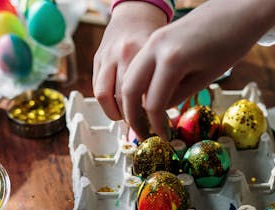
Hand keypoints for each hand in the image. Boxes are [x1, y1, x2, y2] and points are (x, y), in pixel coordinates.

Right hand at [92, 1, 166, 135]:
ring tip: (129, 121)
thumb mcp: (177, 58)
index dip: (154, 120)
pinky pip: (98, 89)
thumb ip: (172, 84)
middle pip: (125, 98)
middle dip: (134, 121)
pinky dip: (108, 104)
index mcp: (150, 50)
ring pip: (106, 96)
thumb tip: (162, 116)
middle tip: (144, 131)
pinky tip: (120, 109)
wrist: (138, 11)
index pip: (148, 96)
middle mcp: (125, 51)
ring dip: (117, 115)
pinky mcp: (98, 58)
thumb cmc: (161, 36)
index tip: (161, 132)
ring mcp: (109, 55)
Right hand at [119, 0, 274, 139]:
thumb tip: (159, 111)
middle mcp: (154, 48)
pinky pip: (136, 66)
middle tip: (143, 134)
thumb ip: (177, 96)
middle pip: (129, 90)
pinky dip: (136, 85)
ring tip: (142, 119)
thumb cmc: (230, 43)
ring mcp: (152, 40)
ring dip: (130, 101)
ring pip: (128, 77)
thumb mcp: (206, 77)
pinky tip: (146, 98)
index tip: (164, 138)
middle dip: (133, 116)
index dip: (156, 125)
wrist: (237, 10)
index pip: (152, 103)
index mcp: (172, 60)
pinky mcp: (154, 38)